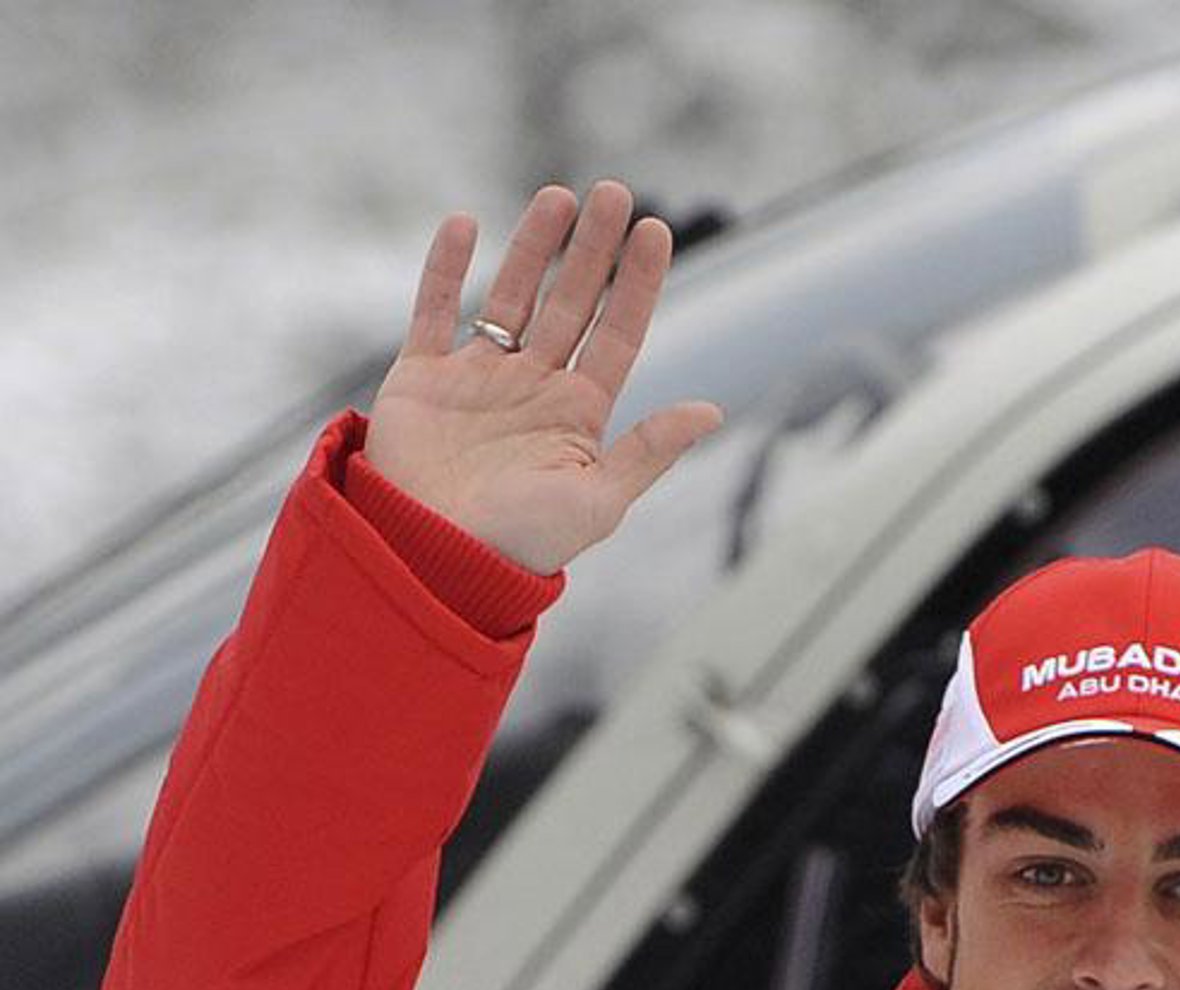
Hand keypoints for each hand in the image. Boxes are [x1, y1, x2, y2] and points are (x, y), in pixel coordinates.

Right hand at [363, 182, 722, 572]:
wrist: (435, 560)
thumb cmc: (521, 544)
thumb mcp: (600, 501)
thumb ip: (650, 451)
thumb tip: (712, 411)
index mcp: (576, 417)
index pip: (616, 335)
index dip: (636, 284)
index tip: (655, 232)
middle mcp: (531, 390)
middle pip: (570, 303)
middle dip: (592, 250)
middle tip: (614, 194)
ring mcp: (477, 380)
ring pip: (510, 296)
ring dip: (533, 246)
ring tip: (559, 196)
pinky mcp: (421, 379)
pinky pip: (433, 310)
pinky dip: (444, 268)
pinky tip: (464, 224)